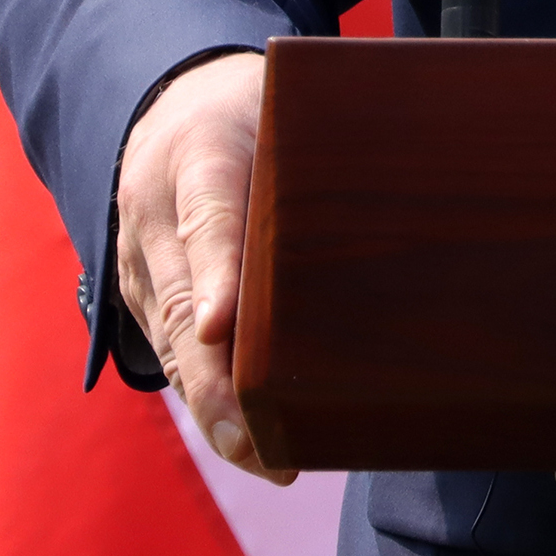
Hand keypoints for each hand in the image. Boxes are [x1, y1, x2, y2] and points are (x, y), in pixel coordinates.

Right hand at [115, 51, 289, 481]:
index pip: (208, 218)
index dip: (215, 275)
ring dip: (215, 409)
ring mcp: (143, 268)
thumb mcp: (279, 96)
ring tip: (268, 458)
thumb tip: (413, 158)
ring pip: (173, 349)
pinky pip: (172, 357)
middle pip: (180, 308)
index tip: (219, 325)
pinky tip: (254, 443)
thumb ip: (320, 132)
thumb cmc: (250, 106)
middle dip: (216, 381)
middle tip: (256, 436)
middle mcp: (156, 222)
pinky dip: (210, 402)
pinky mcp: (147, 299)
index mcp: (199, 160)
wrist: (167, 107)